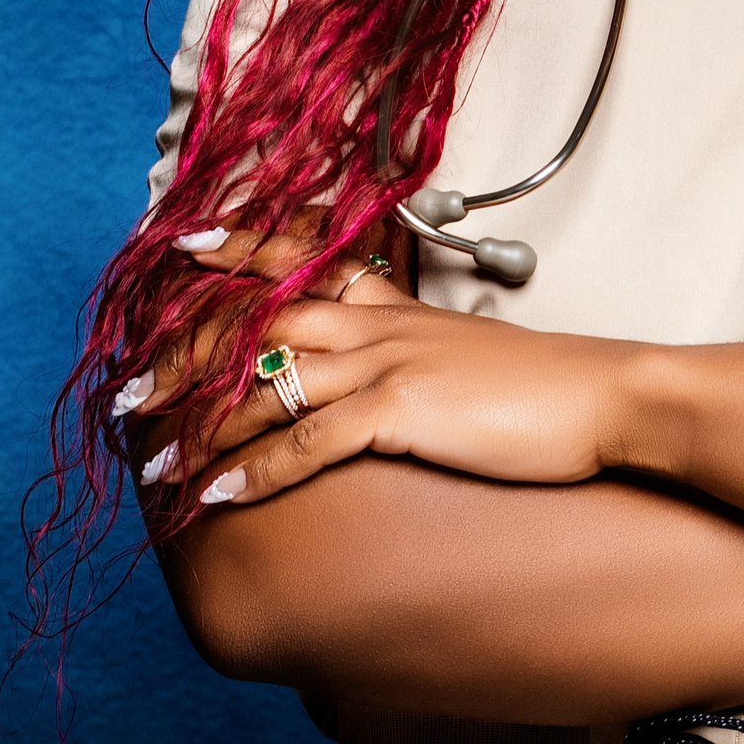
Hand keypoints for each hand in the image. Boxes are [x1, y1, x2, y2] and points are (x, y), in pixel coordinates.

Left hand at [119, 226, 639, 510]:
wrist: (613, 397)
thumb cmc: (555, 391)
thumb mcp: (477, 359)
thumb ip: (426, 360)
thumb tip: (403, 391)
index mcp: (396, 306)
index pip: (301, 259)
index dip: (236, 251)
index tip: (182, 249)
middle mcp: (379, 323)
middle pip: (257, 318)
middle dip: (186, 354)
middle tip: (131, 389)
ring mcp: (388, 362)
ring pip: (267, 379)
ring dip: (199, 422)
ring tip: (151, 455)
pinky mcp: (403, 408)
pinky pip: (307, 439)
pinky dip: (254, 469)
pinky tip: (216, 493)